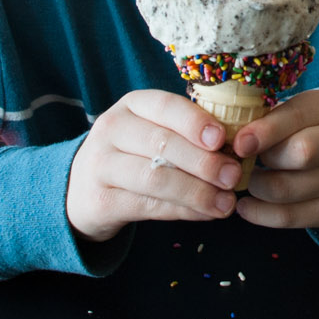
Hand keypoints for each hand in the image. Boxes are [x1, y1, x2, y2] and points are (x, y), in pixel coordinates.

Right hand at [66, 90, 241, 243]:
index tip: (222, 139)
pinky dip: (183, 211)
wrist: (81, 189)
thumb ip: (187, 135)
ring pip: (156, 178)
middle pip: (162, 144)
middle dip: (204, 162)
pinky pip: (149, 206)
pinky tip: (206, 214)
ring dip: (197, 192)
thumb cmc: (134, 154)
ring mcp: (101, 165)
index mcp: (132, 105)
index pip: (165, 106)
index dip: (194, 122)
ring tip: (226, 203)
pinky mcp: (100, 200)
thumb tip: (237, 151)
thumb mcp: (153, 132)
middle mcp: (111, 129)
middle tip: (233, 177)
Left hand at [232, 90, 318, 229]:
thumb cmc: (310, 130)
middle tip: (241, 162)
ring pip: (287, 189)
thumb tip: (230, 139)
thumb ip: (268, 119)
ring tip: (244, 181)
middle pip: (299, 153)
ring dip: (256, 187)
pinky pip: (289, 216)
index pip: (296, 117)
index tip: (238, 144)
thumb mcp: (296, 112)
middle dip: (262, 161)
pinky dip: (259, 213)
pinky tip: (246, 205)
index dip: (264, 131)